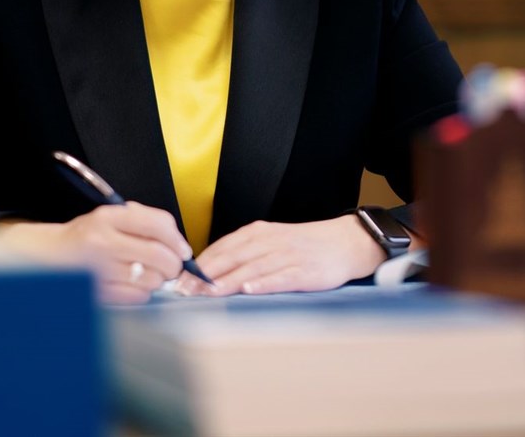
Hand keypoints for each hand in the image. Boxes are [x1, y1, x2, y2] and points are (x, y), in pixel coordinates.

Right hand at [1, 203, 191, 303]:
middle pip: (159, 255)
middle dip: (173, 264)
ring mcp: (99, 269)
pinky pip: (136, 296)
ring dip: (156, 280)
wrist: (49, 256)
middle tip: (171, 267)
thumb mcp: (112, 217)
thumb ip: (145, 223)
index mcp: (109, 217)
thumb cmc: (87, 237)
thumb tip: (180, 245)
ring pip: (150, 278)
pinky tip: (131, 285)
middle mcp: (103, 241)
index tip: (184, 251)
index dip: (177, 240)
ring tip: (143, 274)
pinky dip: (141, 293)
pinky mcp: (97, 292)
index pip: (158, 224)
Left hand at [192, 216, 384, 295]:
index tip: (180, 280)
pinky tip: (249, 289)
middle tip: (185, 291)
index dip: (201, 264)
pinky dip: (264, 283)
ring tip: (209, 292)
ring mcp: (288, 256)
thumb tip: (208, 272)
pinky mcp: (305, 271)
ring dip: (229, 280)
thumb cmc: (303, 246)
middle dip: (207, 275)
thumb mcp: (271, 242)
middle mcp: (270, 241)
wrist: (345, 243)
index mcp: (259, 233)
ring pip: (253, 268)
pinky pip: (282, 277)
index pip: (223, 247)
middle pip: (234, 257)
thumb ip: (243, 253)